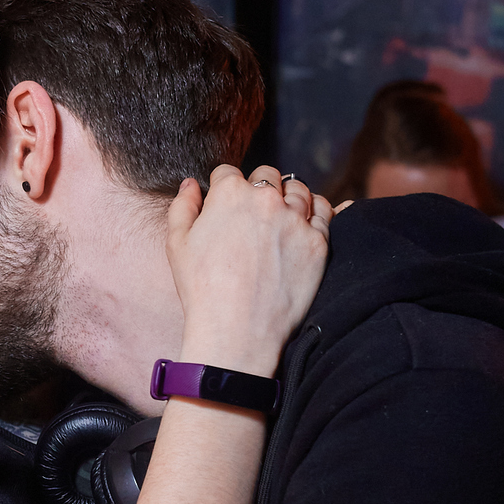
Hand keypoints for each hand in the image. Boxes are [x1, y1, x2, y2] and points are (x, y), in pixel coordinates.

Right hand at [166, 166, 330, 376]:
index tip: (224, 204)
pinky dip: (318, 211)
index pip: (228, 173)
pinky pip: (326, 212)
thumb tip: (191, 185)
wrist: (237, 330)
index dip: (223, 188)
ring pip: (299, 190)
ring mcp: (295, 219)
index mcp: (229, 194)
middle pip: (267, 176)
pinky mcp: (318, 242)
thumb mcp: (177, 245)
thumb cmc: (202, 290)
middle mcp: (266, 199)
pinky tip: (307, 220)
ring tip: (282, 216)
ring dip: (289, 197)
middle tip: (254, 213)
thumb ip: (183, 207)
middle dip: (259, 189)